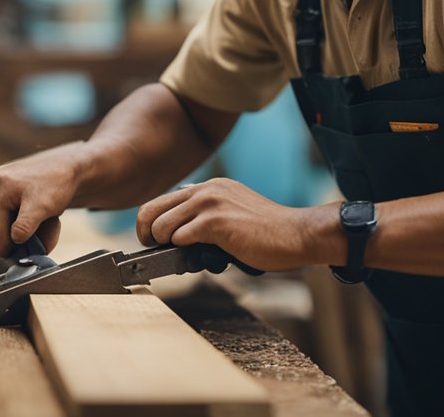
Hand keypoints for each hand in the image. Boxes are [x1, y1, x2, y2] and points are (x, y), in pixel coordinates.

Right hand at [0, 142, 87, 256]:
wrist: (65, 167)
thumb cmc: (57, 185)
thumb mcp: (44, 206)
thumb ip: (27, 224)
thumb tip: (14, 240)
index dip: (13, 248)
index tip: (32, 246)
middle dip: (11, 241)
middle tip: (35, 232)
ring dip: (7, 235)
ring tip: (30, 225)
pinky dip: (6, 226)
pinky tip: (23, 219)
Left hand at [136, 178, 335, 271]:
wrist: (296, 234)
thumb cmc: (267, 234)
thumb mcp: (231, 214)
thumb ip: (206, 218)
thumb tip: (177, 237)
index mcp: (208, 187)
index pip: (161, 201)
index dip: (152, 224)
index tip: (155, 241)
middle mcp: (205, 190)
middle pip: (150, 211)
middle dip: (146, 236)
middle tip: (155, 252)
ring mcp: (209, 203)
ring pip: (161, 227)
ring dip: (169, 248)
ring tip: (188, 256)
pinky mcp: (215, 222)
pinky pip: (180, 239)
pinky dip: (187, 253)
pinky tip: (207, 256)